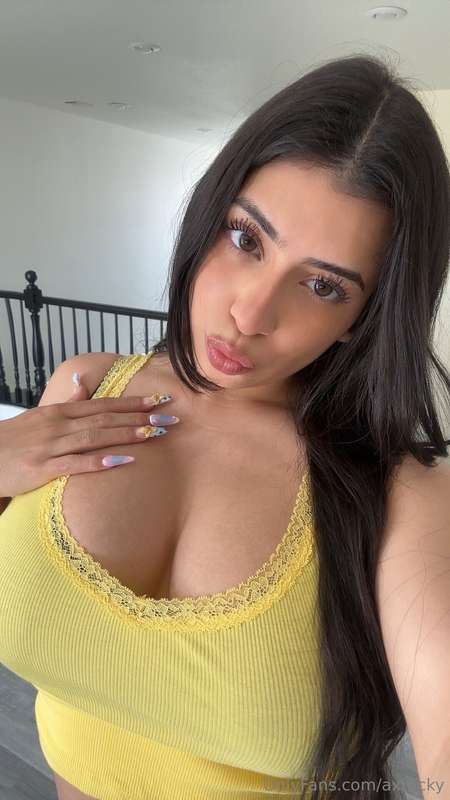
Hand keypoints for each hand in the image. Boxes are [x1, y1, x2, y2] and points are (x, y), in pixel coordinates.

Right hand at [0, 375, 176, 498]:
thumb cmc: (13, 439)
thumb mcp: (38, 417)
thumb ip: (64, 404)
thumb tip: (81, 386)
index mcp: (59, 411)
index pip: (103, 404)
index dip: (132, 403)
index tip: (159, 401)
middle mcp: (58, 425)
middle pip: (105, 418)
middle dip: (139, 418)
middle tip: (168, 418)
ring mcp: (51, 446)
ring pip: (95, 437)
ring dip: (126, 435)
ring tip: (153, 434)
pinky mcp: (43, 469)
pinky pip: (76, 464)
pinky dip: (100, 461)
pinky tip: (123, 461)